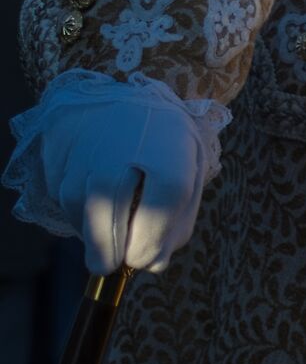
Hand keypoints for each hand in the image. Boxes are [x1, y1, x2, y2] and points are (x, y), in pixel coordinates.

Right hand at [34, 83, 210, 274]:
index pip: (161, 202)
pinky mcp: (58, 157)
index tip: (143, 259)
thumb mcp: (188, 171)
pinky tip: (93, 202)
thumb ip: (179, 219)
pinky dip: (78, 216)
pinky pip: (63, 203)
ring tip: (110, 223)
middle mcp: (121, 145)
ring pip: (80, 211)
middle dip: (111, 250)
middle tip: (114, 263)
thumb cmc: (162, 143)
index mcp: (167, 146)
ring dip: (93, 233)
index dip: (150, 242)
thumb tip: (153, 263)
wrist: (120, 100)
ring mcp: (84, 150)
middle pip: (107, 210)